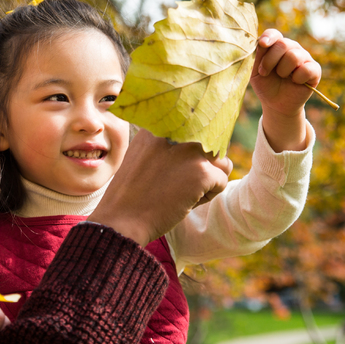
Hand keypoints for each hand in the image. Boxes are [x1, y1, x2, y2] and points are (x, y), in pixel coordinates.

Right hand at [89, 130, 230, 244]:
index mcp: (161, 124)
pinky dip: (207, 197)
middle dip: (201, 167)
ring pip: (221, 162)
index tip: (172, 170)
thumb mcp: (142, 154)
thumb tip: (200, 144)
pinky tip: (184, 203)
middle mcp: (178, 132)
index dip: (189, 155)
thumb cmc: (132, 193)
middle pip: (211, 145)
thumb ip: (167, 144)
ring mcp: (191, 151)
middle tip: (176, 184)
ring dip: (208, 181)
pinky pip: (222, 181)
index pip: (196, 131)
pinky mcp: (202, 172)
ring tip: (183, 193)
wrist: (122, 219)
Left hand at [251, 29, 320, 151]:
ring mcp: (304, 57)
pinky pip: (307, 69)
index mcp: (276, 46)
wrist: (276, 104)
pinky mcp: (315, 70)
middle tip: (264, 73)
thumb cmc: (266, 85)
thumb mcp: (256, 71)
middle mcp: (292, 48)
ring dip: (283, 71)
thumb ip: (258, 55)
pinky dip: (297, 78)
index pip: (274, 34)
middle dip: (270, 61)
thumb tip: (261, 42)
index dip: (269, 37)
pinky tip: (295, 82)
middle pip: (283, 44)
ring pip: (294, 56)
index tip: (262, 44)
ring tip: (282, 78)